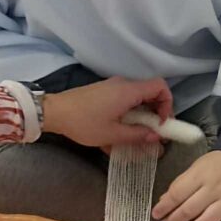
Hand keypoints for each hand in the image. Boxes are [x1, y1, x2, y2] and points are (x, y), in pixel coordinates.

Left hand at [43, 76, 172, 147]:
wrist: (54, 112)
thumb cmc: (84, 123)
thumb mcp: (112, 134)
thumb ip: (137, 135)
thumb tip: (156, 136)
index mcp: (129, 91)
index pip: (160, 87)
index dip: (167, 104)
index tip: (161, 123)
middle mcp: (123, 84)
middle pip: (151, 91)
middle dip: (157, 111)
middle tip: (154, 131)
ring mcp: (113, 86)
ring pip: (138, 96)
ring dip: (144, 113)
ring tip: (139, 132)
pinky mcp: (105, 91)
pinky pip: (126, 97)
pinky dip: (132, 110)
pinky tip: (124, 126)